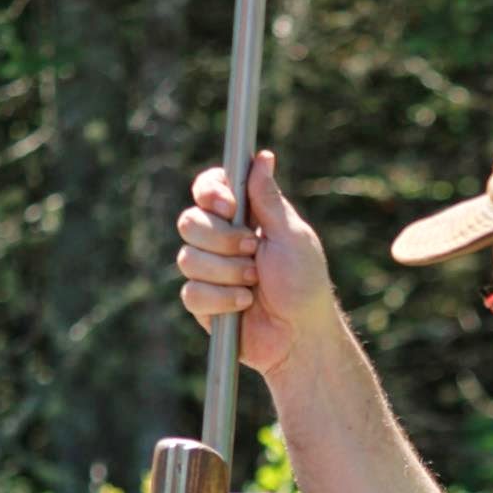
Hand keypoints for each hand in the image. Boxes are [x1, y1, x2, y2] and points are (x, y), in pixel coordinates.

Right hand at [177, 151, 335, 377]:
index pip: (208, 189)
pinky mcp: (202, 302)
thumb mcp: (291, 236)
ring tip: (254, 284)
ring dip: (226, 272)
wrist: (300, 335)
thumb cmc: (304, 284)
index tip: (229, 208)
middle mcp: (220, 240)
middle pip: (189, 221)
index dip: (210, 194)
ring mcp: (209, 271)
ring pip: (187, 258)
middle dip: (222, 240)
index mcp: (243, 218)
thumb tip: (263, 157)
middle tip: (253, 252)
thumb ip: (269, 199)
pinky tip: (243, 305)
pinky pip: (191, 292)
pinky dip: (221, 299)